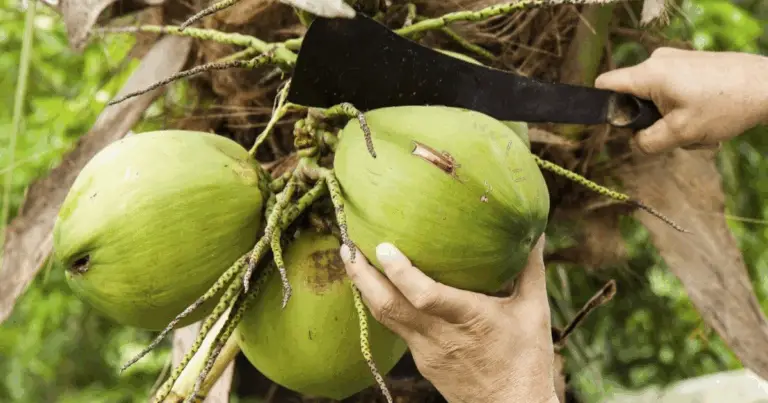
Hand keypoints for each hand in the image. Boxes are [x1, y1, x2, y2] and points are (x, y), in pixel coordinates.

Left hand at [340, 235, 557, 402]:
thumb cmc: (528, 360)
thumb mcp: (535, 311)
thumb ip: (531, 268)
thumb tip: (535, 229)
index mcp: (469, 319)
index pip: (424, 295)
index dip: (399, 272)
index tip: (382, 247)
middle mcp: (440, 336)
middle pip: (388, 306)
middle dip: (362, 276)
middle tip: (346, 247)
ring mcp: (426, 352)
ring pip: (385, 318)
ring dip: (365, 288)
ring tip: (352, 260)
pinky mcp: (422, 361)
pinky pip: (397, 328)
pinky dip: (383, 304)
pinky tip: (378, 286)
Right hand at [595, 47, 767, 153]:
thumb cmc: (726, 106)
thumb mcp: (681, 133)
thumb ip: (648, 142)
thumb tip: (636, 142)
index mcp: (649, 74)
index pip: (605, 85)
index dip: (604, 107)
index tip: (624, 126)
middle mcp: (657, 62)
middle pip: (634, 98)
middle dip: (651, 122)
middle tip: (676, 135)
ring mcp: (675, 62)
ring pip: (656, 100)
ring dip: (672, 121)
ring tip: (699, 130)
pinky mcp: (690, 65)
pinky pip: (673, 93)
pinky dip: (684, 111)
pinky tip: (706, 119)